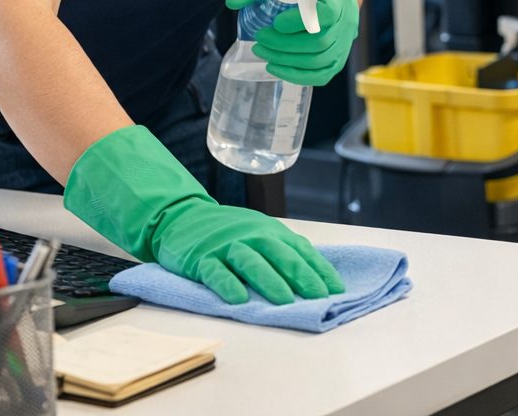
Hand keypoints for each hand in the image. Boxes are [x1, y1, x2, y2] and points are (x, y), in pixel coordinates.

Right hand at [65, 125, 343, 303]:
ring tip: (285, 301)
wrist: (181, 217)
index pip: (301, 251)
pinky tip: (239, 300)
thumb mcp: (260, 233)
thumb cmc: (228, 232)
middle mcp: (252, 236)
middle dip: (302, 277)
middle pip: (281, 255)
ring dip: (270, 281)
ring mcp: (226, 246)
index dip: (320, 271)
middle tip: (318, 297)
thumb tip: (318, 276)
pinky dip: (228, 285)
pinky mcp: (202, 258)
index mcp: (271, 232)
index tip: (336, 290)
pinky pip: (216, 272)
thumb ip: (284, 251)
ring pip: (252, 262)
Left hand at [227, 0, 359, 86]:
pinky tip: (275, 68)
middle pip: (320, 41)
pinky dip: (297, 76)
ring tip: (263, 52)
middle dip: (285, 44)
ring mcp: (345, 41)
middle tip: (260, 39)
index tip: (276, 22)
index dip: (301, 22)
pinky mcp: (338, 57)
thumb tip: (233, 3)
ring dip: (287, 60)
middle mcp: (347, 20)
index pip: (328, 13)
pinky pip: (322, 74)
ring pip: (320, 59)